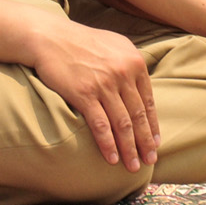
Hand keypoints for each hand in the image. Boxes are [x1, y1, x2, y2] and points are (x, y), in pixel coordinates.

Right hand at [27, 20, 158, 171]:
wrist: (50, 38)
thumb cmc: (81, 42)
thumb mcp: (114, 45)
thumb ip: (130, 65)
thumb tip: (142, 89)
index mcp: (134, 61)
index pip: (148, 101)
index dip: (152, 125)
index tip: (155, 142)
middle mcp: (123, 73)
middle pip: (138, 115)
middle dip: (145, 142)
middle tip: (150, 160)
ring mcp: (104, 84)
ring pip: (122, 124)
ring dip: (129, 149)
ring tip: (133, 166)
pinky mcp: (84, 94)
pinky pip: (100, 125)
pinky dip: (108, 144)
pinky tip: (112, 158)